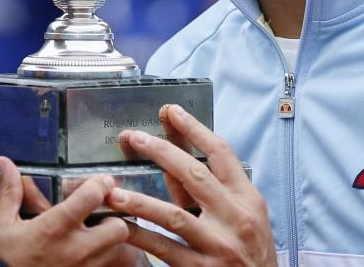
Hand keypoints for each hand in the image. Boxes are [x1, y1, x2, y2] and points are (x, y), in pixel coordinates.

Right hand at [0, 156, 131, 266]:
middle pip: (118, 228)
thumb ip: (10, 192)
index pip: (92, 197)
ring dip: (110, 240)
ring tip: (95, 233)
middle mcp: (74, 250)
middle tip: (103, 213)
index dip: (101, 184)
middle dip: (114, 218)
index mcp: (54, 228)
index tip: (102, 181)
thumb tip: (4, 162)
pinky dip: (100, 259)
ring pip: (115, 251)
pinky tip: (84, 253)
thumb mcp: (0, 224)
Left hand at [105, 104, 276, 265]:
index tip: (172, 111)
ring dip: (140, 202)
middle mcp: (235, 218)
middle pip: (194, 175)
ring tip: (113, 192)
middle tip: (135, 137)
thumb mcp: (240, 215)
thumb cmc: (250, 251)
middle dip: (162, 152)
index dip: (195, 129)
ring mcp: (218, 245)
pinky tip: (121, 227)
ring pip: (174, 216)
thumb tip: (170, 158)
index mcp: (247, 198)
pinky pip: (165, 249)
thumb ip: (207, 190)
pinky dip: (141, 236)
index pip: (221, 153)